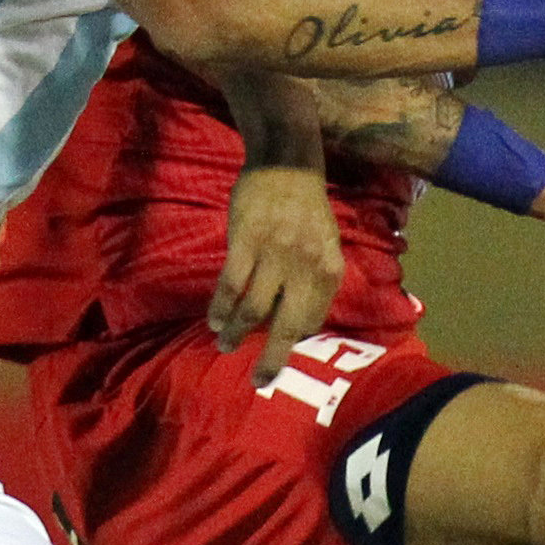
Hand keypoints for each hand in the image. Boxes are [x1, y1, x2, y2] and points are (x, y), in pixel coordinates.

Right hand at [209, 165, 343, 387]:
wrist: (287, 165)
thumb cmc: (307, 209)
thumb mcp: (325, 245)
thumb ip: (315, 279)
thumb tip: (299, 320)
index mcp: (329, 269)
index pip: (312, 320)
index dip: (293, 338)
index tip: (277, 347)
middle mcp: (305, 266)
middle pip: (286, 326)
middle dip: (272, 359)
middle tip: (259, 380)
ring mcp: (275, 254)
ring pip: (253, 309)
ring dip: (237, 333)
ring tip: (225, 344)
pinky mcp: (246, 242)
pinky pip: (231, 285)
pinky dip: (221, 308)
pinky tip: (215, 320)